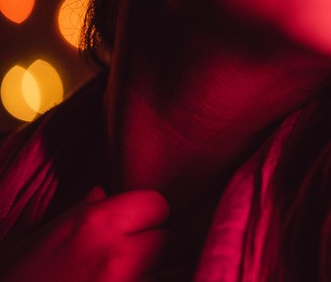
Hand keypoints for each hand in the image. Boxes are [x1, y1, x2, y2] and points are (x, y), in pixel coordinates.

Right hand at [0, 186, 189, 281]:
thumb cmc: (17, 280)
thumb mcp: (36, 242)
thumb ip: (77, 214)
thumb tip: (102, 192)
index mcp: (93, 224)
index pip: (157, 204)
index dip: (149, 217)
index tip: (138, 230)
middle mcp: (116, 254)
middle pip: (172, 239)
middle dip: (160, 249)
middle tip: (140, 260)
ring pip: (179, 269)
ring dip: (166, 274)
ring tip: (143, 276)